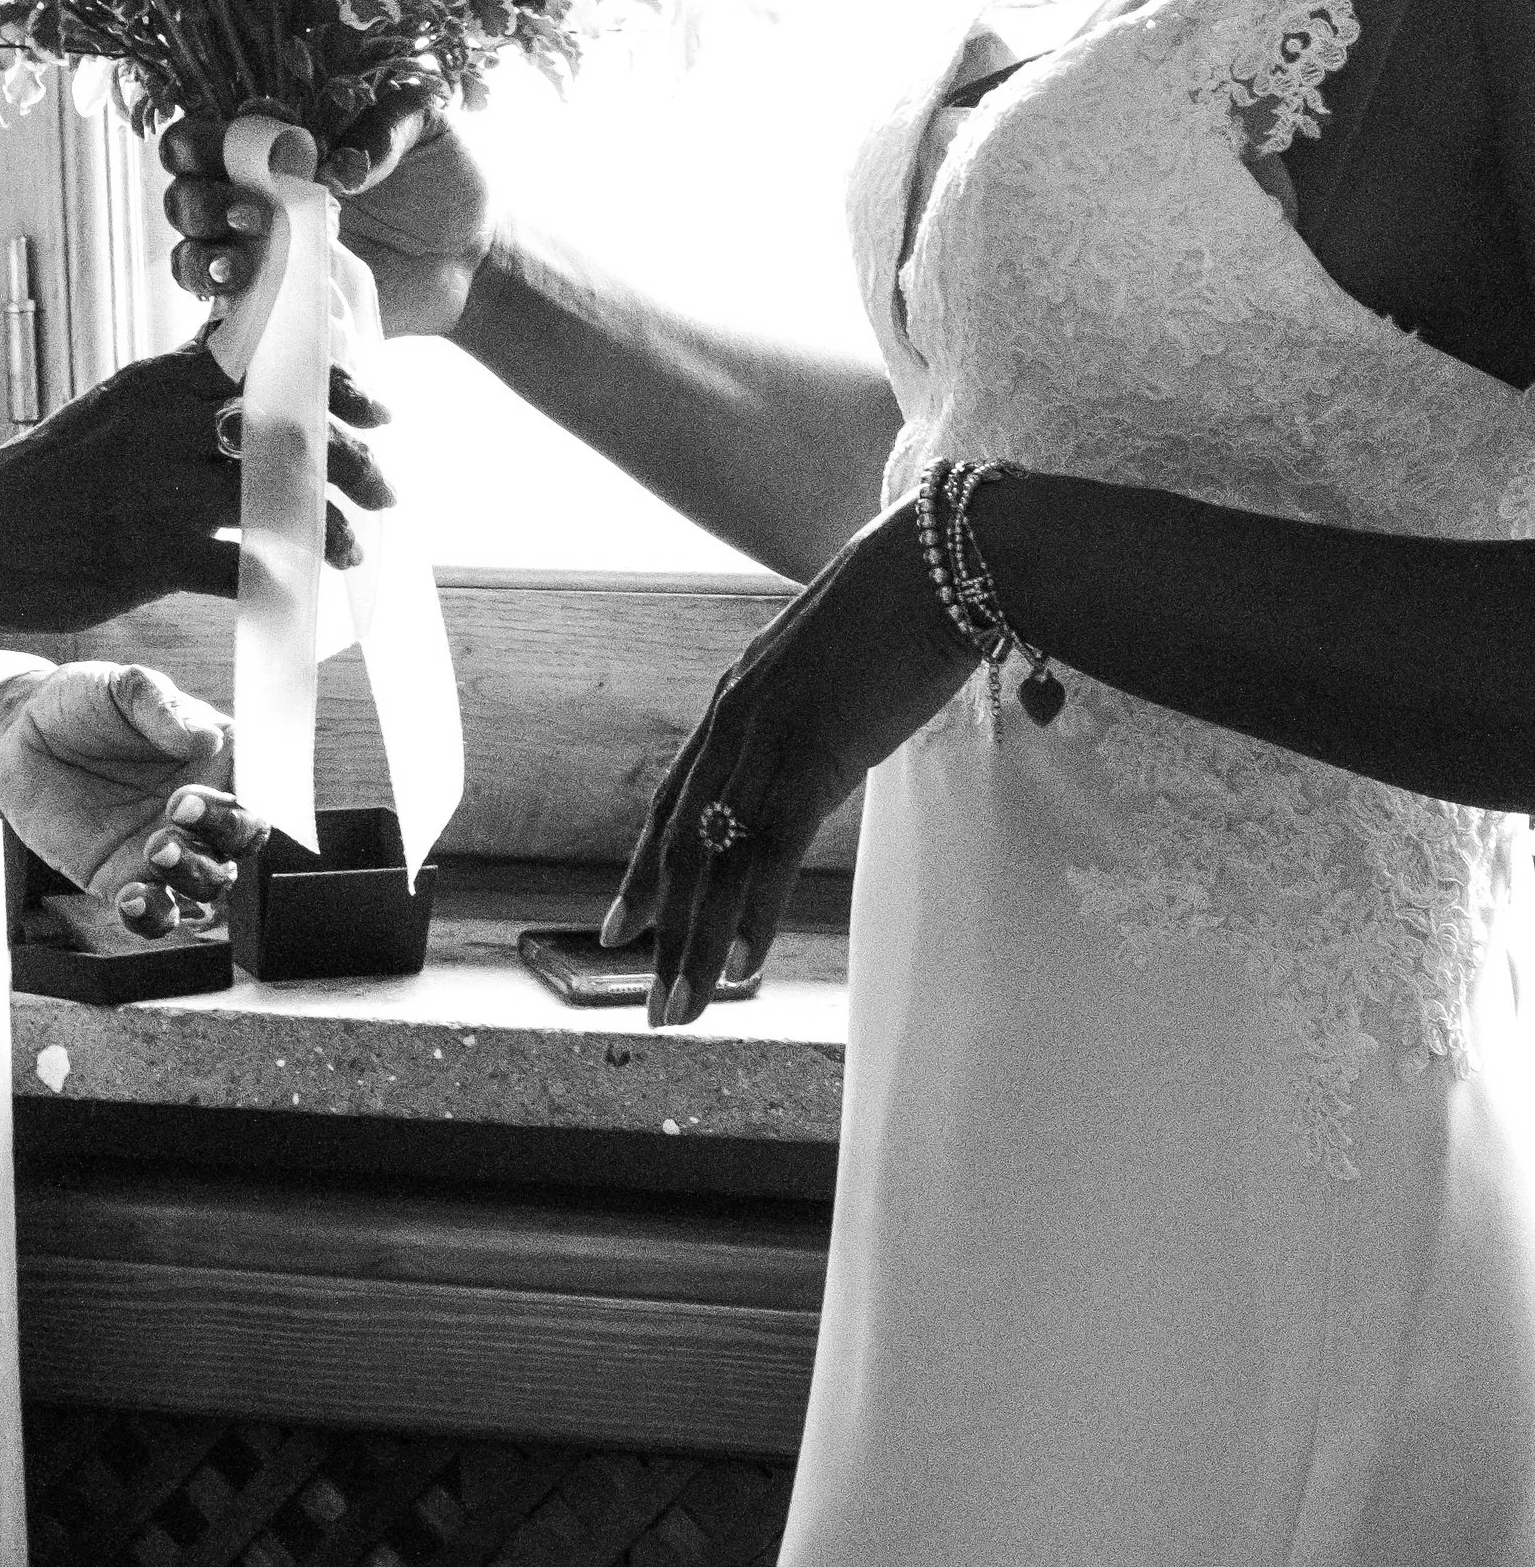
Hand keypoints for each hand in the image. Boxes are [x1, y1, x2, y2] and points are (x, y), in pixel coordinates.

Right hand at [0, 340, 392, 627]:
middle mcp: (165, 425)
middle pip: (290, 429)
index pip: (271, 366)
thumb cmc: (47, 475)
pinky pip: (238, 571)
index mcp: (160, 381)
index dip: (337, 385)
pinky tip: (303, 597)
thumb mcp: (113, 408)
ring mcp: (157, 489)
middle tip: (390, 489)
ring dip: (330, 528)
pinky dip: (280, 586)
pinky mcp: (147, 555)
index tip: (379, 409)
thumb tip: (244, 356)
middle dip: (352, 461)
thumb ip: (179, 388)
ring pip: (276, 500)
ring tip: (354, 549)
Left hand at [0, 658, 265, 922]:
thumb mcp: (121, 687)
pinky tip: (135, 896)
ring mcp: (166, 850)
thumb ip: (160, 708)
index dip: (257, 790)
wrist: (19, 738)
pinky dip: (154, 915)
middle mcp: (202, 811)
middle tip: (179, 806)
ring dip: (193, 873)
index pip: (261, 781)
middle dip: (227, 830)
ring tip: (155, 846)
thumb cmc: (83, 703)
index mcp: (216, 758)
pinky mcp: (124, 881)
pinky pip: (155, 913)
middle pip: (245, 839)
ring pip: (210, 885)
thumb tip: (208, 738)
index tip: (224, 781)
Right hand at [160, 92, 495, 337]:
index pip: (208, 130)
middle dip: (199, 199)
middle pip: (184, 188)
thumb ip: (384, 125)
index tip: (235, 151)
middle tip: (251, 214)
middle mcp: (257, 190)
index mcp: (279, 140)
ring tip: (242, 262)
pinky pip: (219, 298)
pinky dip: (216, 292)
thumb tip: (336, 166)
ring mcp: (262, 248)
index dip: (203, 137)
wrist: (472, 257)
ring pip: (189, 245)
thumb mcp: (426, 126)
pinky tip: (244, 287)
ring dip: (200, 251)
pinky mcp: (275, 297)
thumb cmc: (443, 178)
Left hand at [604, 497, 974, 1020]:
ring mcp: (769, 734)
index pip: (676, 800)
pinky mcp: (815, 751)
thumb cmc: (906, 601)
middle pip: (681, 843)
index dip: (645, 870)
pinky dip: (752, 912)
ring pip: (716, 858)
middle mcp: (736, 717)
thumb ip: (815, 704)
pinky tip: (741, 967)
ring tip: (683, 1008)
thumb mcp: (838, 660)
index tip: (621, 926)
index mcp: (739, 696)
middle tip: (650, 1000)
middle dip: (663, 929)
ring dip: (698, 943)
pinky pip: (770, 848)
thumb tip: (828, 733)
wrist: (944, 558)